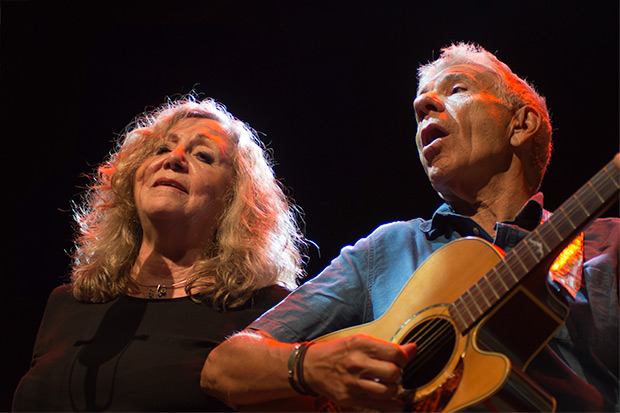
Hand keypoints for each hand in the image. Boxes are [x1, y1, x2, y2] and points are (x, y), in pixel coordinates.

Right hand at [302, 334, 416, 411]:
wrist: (311, 367)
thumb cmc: (338, 352)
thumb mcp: (359, 341)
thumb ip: (386, 346)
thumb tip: (413, 348)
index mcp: (360, 344)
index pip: (395, 353)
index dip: (403, 357)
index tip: (400, 359)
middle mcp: (356, 363)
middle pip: (393, 373)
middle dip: (398, 374)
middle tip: (393, 372)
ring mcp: (353, 383)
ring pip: (388, 391)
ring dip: (394, 388)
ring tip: (390, 384)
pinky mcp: (350, 399)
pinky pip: (379, 406)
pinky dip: (392, 406)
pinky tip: (394, 402)